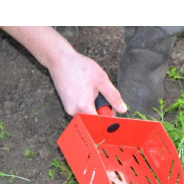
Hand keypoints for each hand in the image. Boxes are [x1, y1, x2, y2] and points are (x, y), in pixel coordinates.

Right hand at [0, 26, 126, 116]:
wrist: (60, 60)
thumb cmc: (79, 67)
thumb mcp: (101, 80)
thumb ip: (113, 96)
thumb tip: (123, 109)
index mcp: (84, 106)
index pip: (100, 123)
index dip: (109, 120)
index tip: (114, 114)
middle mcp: (75, 111)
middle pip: (94, 120)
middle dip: (102, 112)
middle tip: (103, 97)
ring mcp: (69, 110)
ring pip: (88, 115)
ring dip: (94, 107)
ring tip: (92, 91)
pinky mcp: (67, 106)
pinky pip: (81, 111)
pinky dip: (87, 105)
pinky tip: (85, 91)